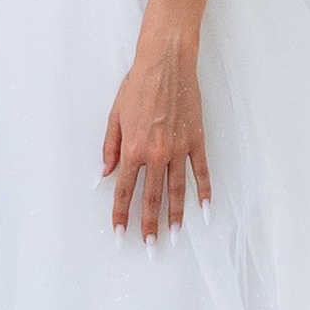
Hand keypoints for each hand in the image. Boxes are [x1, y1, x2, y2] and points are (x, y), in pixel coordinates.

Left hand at [102, 34, 209, 243]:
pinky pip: (201, 172)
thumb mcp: (115, 116)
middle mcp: (156, 154)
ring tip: (174, 237)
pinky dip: (204, 191)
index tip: (120, 233)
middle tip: (149, 246)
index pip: (125, 190)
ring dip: (176, 216)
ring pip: (177, 190)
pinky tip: (204, 209)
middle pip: (152, 197)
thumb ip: (110, 148)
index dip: (121, 214)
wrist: (166, 63)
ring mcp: (179, 149)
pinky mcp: (196, 140)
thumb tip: (104, 174)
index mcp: (133, 149)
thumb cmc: (138, 86)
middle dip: (149, 225)